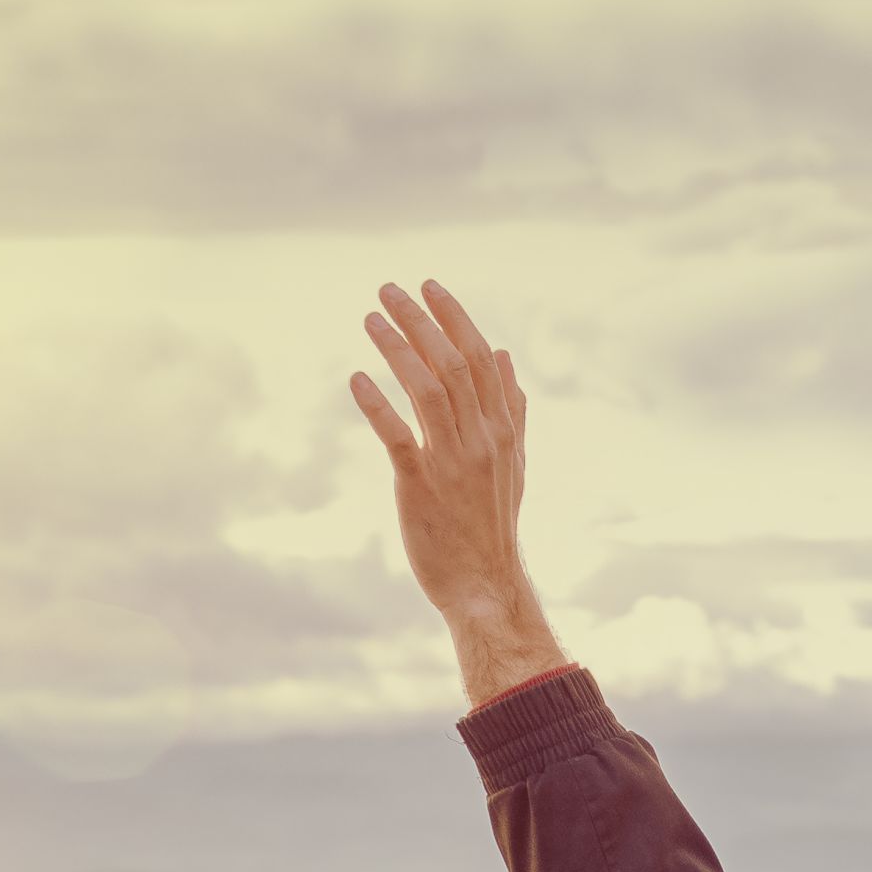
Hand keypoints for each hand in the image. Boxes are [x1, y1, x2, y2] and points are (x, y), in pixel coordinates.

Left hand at [349, 280, 571, 704]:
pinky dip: (377, 404)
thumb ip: (511, 409)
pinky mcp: (420, 488)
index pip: (479, 358)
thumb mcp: (514, 462)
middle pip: (451, 364)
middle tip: (388, 288)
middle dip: (420, 320)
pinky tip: (356, 378)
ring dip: (397, 348)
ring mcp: (452, 463)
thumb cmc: (493, 524)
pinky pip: (397, 437)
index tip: (429, 286)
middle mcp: (482, 440)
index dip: (454, 317)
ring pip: (426, 390)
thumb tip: (504, 356)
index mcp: (503, 430)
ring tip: (370, 319)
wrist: (485, 585)